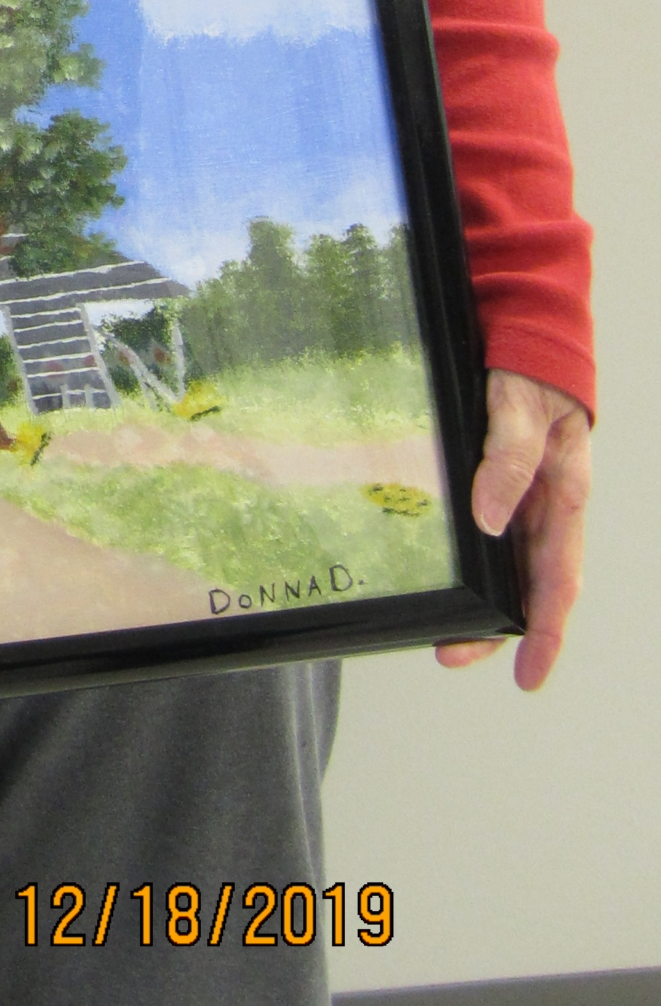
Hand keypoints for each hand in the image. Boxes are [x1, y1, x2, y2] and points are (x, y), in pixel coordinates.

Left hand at [435, 370, 589, 690]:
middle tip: (451, 655)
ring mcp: (519, 499)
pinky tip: (442, 578)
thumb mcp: (521, 408)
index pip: (558, 580)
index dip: (546, 632)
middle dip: (495, 630)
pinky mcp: (494, 483)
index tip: (529, 675)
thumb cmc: (531, 369)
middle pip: (526, 587)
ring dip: (478, 603)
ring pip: (504, 568)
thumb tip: (491, 519)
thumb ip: (510, 459)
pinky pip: (484, 536)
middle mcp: (544, 508)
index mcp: (563, 497)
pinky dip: (468, 565)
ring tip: (441, 633)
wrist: (521, 330)